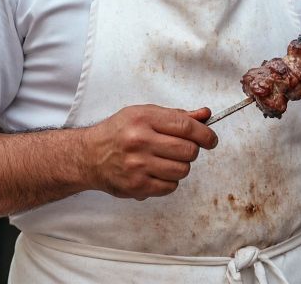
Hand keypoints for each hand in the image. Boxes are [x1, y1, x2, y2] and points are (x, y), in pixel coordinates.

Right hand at [84, 105, 217, 199]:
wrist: (89, 155)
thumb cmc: (119, 132)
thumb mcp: (144, 114)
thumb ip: (176, 116)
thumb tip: (205, 115)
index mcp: (143, 119)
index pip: (186, 126)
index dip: (205, 134)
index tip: (211, 139)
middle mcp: (140, 141)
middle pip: (188, 150)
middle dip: (191, 150)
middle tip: (181, 149)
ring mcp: (138, 166)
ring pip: (182, 170)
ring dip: (180, 166)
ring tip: (165, 160)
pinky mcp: (136, 186)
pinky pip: (170, 187)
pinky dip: (169, 181)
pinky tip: (156, 172)